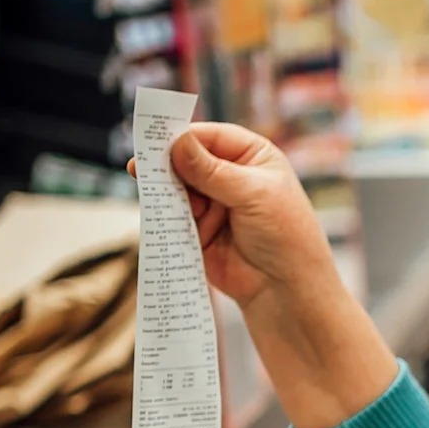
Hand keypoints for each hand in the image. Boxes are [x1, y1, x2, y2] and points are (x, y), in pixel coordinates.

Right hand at [132, 122, 395, 427]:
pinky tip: (157, 214)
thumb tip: (178, 143)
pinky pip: (172, 216)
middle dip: (167, 164)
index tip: (155, 137)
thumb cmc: (286, 237)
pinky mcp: (197, 230)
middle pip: (187, 159)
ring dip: (165, 191)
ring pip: (175, 188)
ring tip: (154, 194)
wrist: (285, 291)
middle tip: (141, 166)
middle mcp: (230, 176)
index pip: (211, 136)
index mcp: (252, 156)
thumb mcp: (254, 195)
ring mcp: (212, 203)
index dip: (183, 136)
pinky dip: (163, 215)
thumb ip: (214, 171)